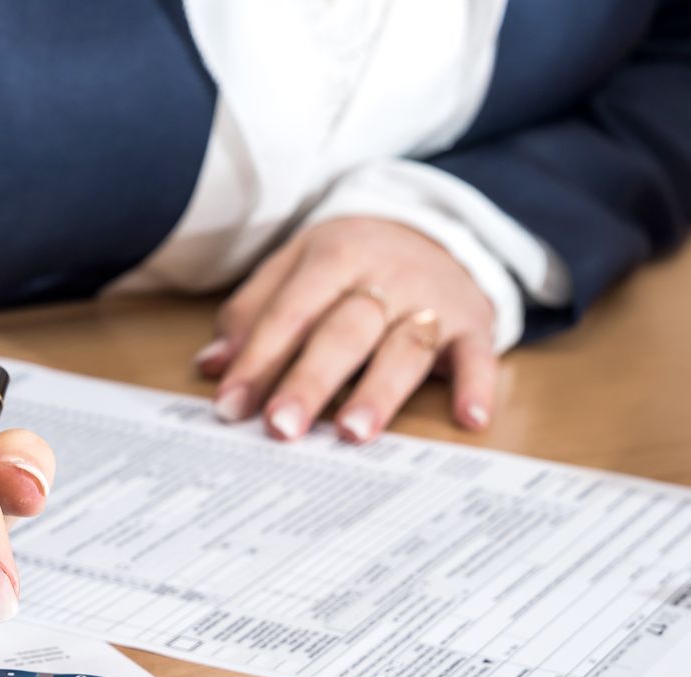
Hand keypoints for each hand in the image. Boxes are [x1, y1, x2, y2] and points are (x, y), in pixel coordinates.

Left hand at [197, 216, 498, 442]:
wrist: (434, 229)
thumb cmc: (351, 264)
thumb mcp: (296, 268)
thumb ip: (253, 314)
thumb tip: (211, 366)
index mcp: (333, 255)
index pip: (290, 312)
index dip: (258, 360)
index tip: (231, 407)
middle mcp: (386, 275)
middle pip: (344, 330)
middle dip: (311, 380)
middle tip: (282, 427)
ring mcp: (432, 300)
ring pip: (405, 346)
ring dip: (380, 391)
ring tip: (354, 433)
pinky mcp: (473, 323)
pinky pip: (478, 355)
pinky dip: (477, 386)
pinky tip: (469, 419)